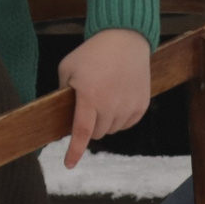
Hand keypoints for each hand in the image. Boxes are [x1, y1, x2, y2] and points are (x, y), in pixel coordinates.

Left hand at [55, 28, 151, 168]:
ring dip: (105, 122)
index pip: (81, 132)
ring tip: (104, 97)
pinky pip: (126, 124)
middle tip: (88, 105)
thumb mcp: (68, 68)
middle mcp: (111, 104)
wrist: (125, 39)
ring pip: (112, 130)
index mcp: (90, 96)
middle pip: (96, 133)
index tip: (69, 164)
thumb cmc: (92, 53)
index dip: (74, 151)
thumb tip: (63, 116)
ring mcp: (128, 105)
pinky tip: (117, 99)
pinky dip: (119, 118)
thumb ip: (63, 93)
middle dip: (89, 126)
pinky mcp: (141, 105)